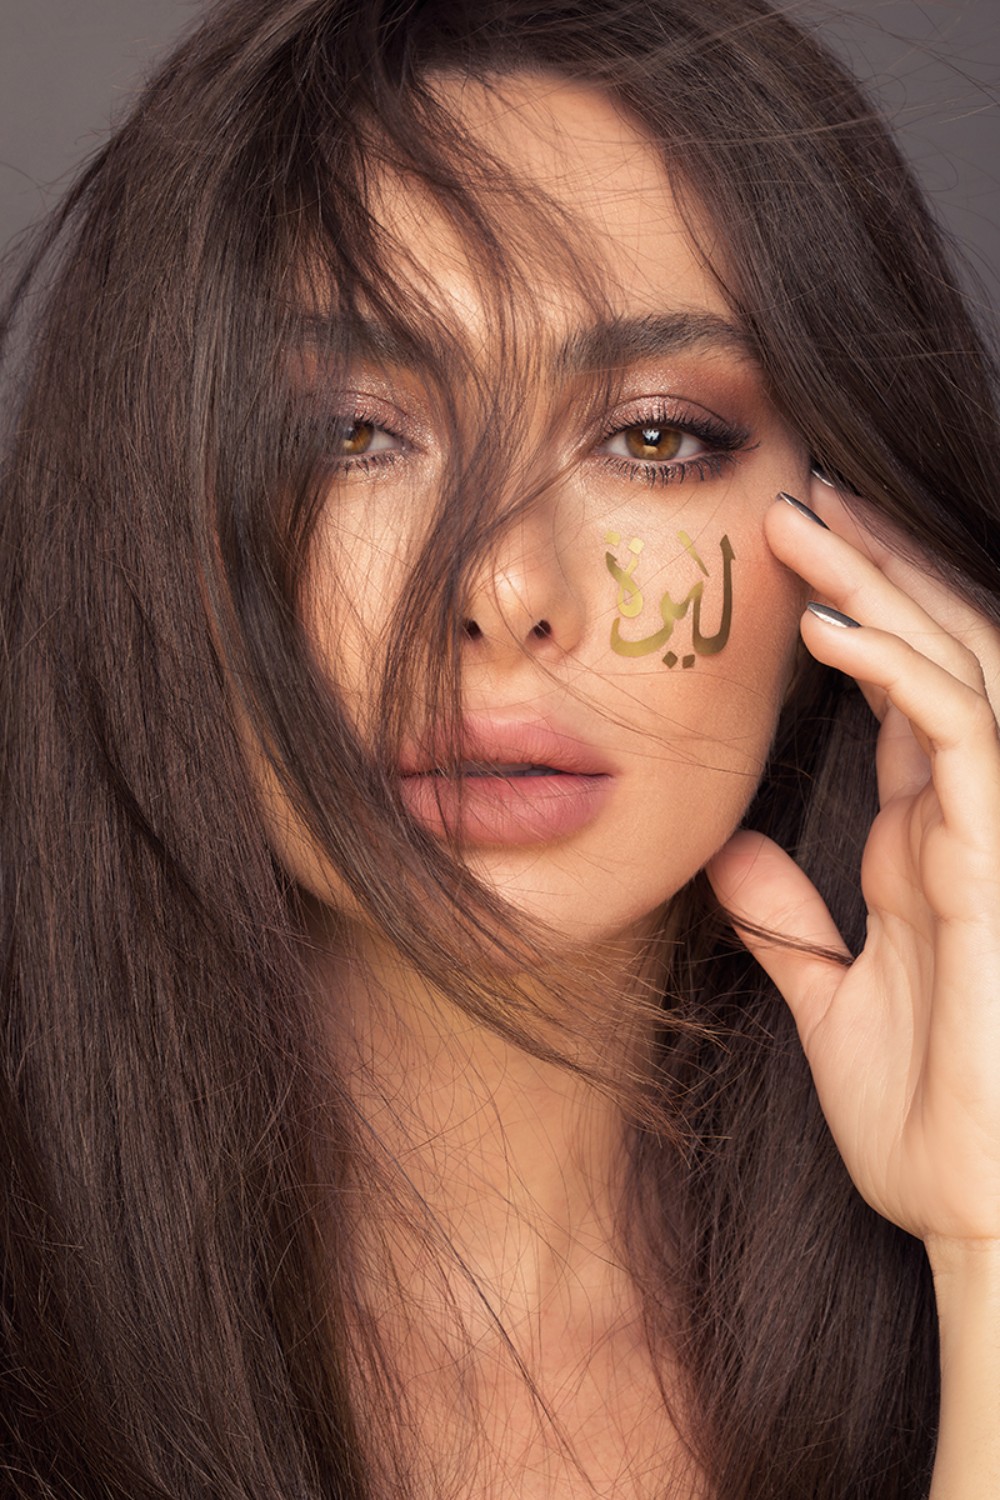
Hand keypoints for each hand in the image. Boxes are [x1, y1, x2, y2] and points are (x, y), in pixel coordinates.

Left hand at [706, 475, 999, 1250]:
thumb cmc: (925, 1124)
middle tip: (800, 497)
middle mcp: (971, 822)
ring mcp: (995, 835)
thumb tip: (727, 854)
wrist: (984, 1220)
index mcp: (930, 844)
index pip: (900, 700)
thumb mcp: (831, 1005)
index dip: (854, 622)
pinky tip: (834, 625)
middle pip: (931, 659)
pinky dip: (899, 669)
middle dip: (872, 571)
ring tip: (806, 520)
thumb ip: (788, 926)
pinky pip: (961, 732)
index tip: (789, 562)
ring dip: (882, 588)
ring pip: (954, 669)